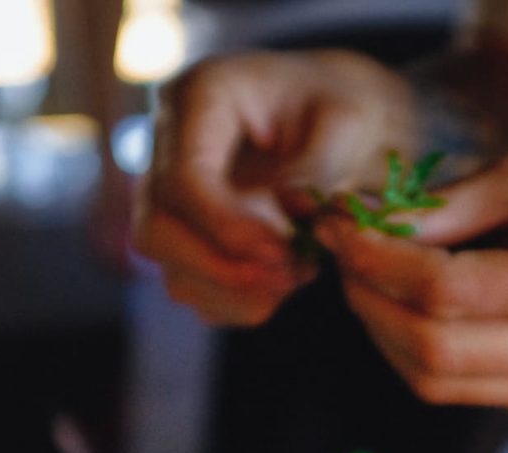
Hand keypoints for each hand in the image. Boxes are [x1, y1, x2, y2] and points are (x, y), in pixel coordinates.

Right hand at [132, 50, 416, 325]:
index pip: (185, 178)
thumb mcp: (350, 122)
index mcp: (201, 97)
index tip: (281, 253)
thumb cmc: (343, 112)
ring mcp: (169, 196)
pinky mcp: (184, 236)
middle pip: (156, 229)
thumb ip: (320, 167)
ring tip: (297, 274)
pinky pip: (193, 288)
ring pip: (171, 268)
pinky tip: (283, 282)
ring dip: (234, 290)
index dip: (226, 227)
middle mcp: (168, 146)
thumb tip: (288, 208)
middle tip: (287, 278)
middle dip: (221, 268)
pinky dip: (238, 300)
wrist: (336, 125)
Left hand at [315, 144, 507, 418]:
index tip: (339, 226)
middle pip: (433, 351)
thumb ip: (442, 209)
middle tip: (343, 254)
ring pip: (435, 382)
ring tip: (368, 276)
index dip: (377, 263)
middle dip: (369, 303)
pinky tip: (412, 306)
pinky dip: (414, 349)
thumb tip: (354, 226)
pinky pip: (456, 389)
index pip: (447, 292)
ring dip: (383, 330)